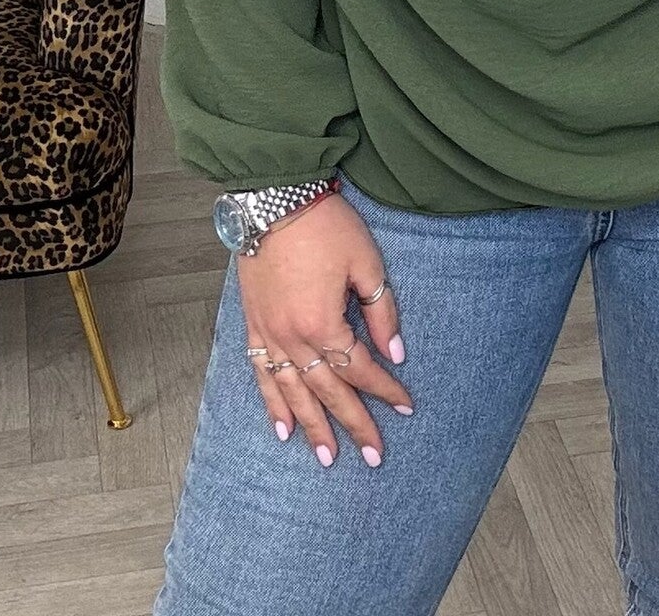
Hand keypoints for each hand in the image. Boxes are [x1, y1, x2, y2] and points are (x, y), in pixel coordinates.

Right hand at [237, 191, 412, 465]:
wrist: (274, 200)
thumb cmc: (325, 226)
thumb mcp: (365, 262)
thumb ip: (380, 310)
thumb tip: (396, 352)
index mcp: (324, 324)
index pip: (360, 369)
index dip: (384, 389)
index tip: (405, 407)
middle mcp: (293, 339)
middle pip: (328, 391)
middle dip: (352, 424)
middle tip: (373, 456)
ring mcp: (269, 334)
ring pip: (292, 393)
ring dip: (311, 427)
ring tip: (326, 458)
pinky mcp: (253, 324)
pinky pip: (261, 375)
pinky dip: (271, 404)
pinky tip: (281, 428)